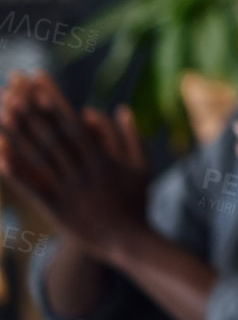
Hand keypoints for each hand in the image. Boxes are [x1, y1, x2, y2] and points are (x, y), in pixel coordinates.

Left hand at [0, 72, 150, 258]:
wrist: (130, 241)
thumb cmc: (137, 202)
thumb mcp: (142, 166)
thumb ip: (131, 136)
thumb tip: (120, 108)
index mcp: (101, 156)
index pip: (72, 119)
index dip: (53, 97)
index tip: (38, 78)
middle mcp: (82, 168)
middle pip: (51, 133)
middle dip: (31, 108)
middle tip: (12, 86)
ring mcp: (68, 187)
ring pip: (39, 156)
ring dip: (19, 132)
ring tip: (1, 111)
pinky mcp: (56, 208)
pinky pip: (32, 186)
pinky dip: (16, 171)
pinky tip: (0, 156)